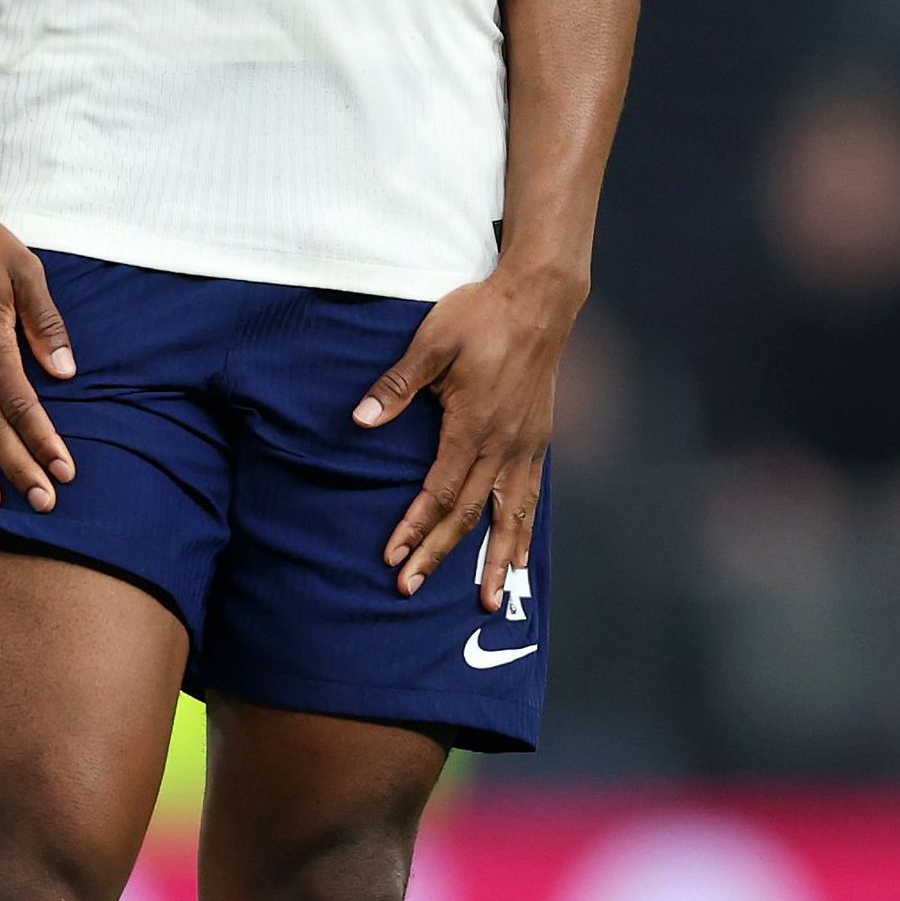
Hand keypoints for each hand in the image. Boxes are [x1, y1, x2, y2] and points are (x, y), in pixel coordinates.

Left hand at [355, 259, 580, 601]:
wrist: (539, 300)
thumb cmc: (481, 317)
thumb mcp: (431, 343)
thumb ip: (397, 386)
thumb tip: (361, 420)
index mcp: (473, 427)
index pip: (438, 492)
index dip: (415, 527)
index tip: (392, 555)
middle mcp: (503, 445)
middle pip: (468, 515)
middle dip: (439, 554)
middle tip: (412, 587)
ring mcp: (526, 445)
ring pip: (509, 516)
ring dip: (497, 560)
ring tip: (489, 600)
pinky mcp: (539, 439)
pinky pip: (533, 497)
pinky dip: (526, 531)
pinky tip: (522, 556)